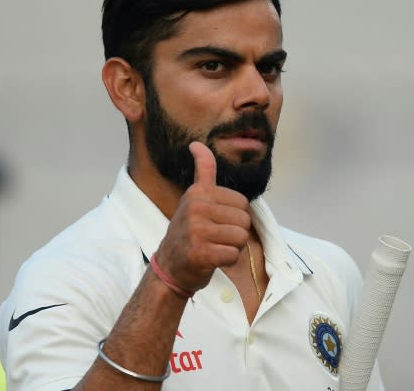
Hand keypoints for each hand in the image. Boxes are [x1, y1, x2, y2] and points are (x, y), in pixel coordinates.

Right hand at [154, 141, 250, 291]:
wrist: (169, 268)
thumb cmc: (189, 233)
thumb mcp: (194, 198)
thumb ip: (203, 172)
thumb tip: (197, 144)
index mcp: (198, 192)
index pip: (242, 202)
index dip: (235, 215)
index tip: (213, 220)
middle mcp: (195, 207)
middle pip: (244, 220)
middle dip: (235, 233)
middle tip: (214, 238)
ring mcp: (196, 230)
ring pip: (241, 237)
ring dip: (232, 247)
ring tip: (213, 247)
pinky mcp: (200, 253)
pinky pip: (233, 255)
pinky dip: (227, 261)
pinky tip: (211, 260)